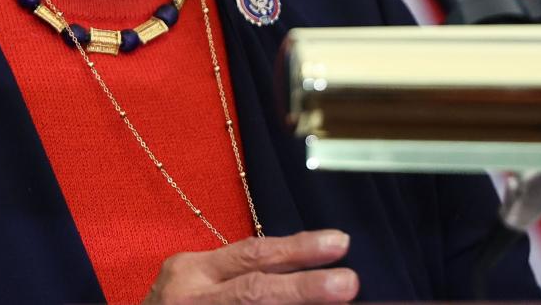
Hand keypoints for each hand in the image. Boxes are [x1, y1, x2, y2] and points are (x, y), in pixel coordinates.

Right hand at [143, 229, 357, 303]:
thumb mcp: (196, 283)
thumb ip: (237, 275)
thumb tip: (299, 271)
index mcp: (191, 271)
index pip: (251, 254)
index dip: (297, 249)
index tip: (339, 243)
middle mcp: (192, 298)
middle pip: (255, 291)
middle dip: (305, 287)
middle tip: (349, 282)